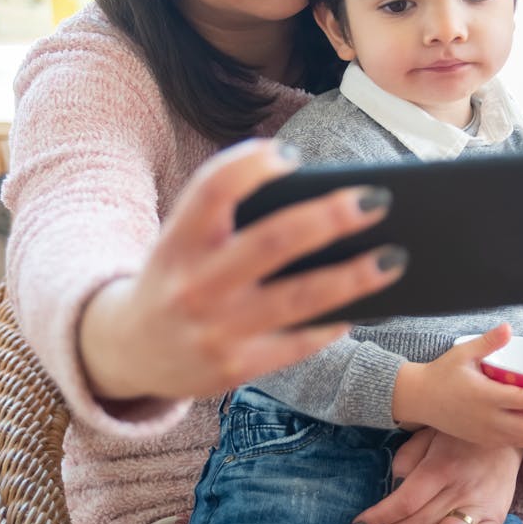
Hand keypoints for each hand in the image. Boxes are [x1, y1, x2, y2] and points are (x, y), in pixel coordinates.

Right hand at [78, 139, 404, 400]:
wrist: (128, 350)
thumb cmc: (176, 277)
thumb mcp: (181, 240)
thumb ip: (226, 217)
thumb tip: (318, 197)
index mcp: (177, 241)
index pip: (213, 190)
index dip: (253, 165)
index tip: (292, 155)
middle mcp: (194, 285)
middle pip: (272, 241)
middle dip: (330, 218)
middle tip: (377, 200)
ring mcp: (216, 331)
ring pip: (299, 299)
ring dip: (354, 277)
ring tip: (394, 257)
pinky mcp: (235, 368)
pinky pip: (298, 343)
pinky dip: (333, 323)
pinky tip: (363, 307)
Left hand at [347, 428, 521, 523]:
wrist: (510, 428)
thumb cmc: (460, 431)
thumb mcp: (427, 433)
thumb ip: (406, 460)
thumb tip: (393, 491)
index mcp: (442, 467)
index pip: (405, 502)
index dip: (378, 518)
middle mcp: (462, 490)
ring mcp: (482, 507)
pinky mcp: (496, 518)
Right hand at [392, 324, 522, 447]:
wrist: (419, 398)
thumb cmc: (442, 372)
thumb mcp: (463, 352)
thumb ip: (488, 342)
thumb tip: (508, 328)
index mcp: (484, 395)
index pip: (518, 399)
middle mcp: (486, 417)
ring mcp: (483, 431)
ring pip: (517, 439)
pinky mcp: (479, 439)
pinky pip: (506, 444)